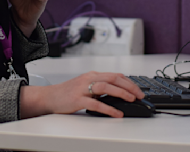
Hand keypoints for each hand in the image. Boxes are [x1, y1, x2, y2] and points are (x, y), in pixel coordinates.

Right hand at [20, 71, 144, 118]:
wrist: (49, 97)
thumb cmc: (68, 92)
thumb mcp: (85, 85)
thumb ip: (99, 87)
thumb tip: (118, 92)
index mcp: (92, 75)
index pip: (115, 75)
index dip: (129, 81)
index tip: (139, 90)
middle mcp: (88, 79)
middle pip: (113, 78)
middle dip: (129, 86)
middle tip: (140, 95)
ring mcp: (82, 89)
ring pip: (105, 87)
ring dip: (121, 93)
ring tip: (131, 100)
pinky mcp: (77, 100)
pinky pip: (95, 103)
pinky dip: (108, 108)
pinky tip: (116, 113)